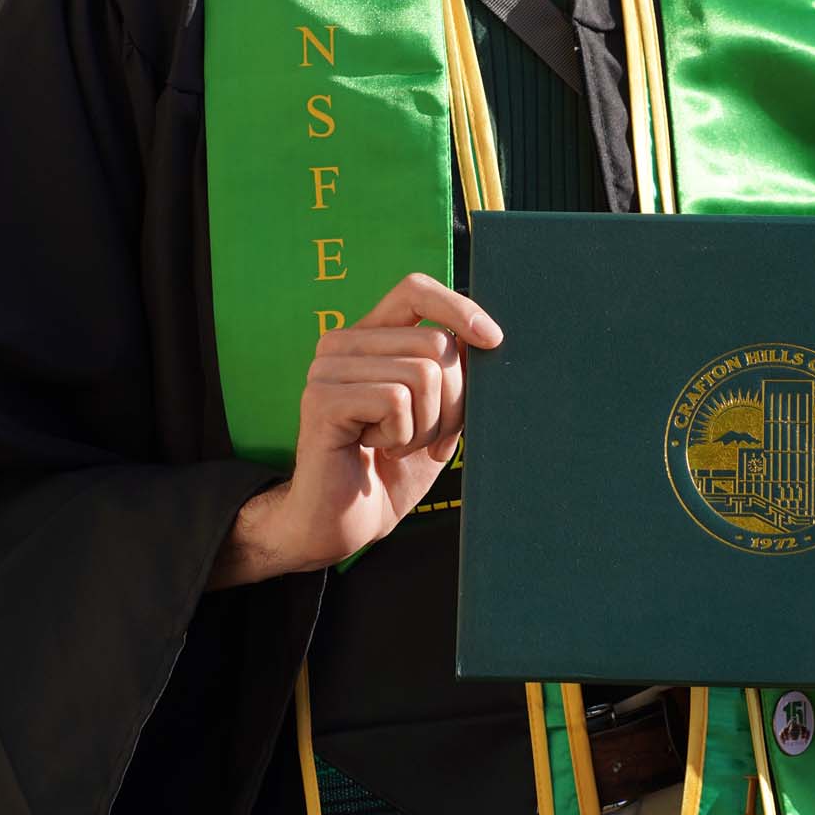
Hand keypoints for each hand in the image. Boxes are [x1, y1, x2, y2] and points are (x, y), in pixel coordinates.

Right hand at [210, 273, 500, 585]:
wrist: (342, 524)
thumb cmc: (390, 469)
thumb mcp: (436, 415)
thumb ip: (453, 374)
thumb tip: (486, 338)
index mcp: (369, 337)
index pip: (416, 290)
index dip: (459, 308)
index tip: (493, 340)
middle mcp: (343, 343)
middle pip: (436, 344)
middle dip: (453, 403)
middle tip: (432, 441)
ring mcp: (327, 369)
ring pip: (423, 373)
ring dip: (427, 426)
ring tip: (398, 446)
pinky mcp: (322, 399)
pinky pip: (396, 401)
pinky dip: (402, 436)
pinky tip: (375, 450)